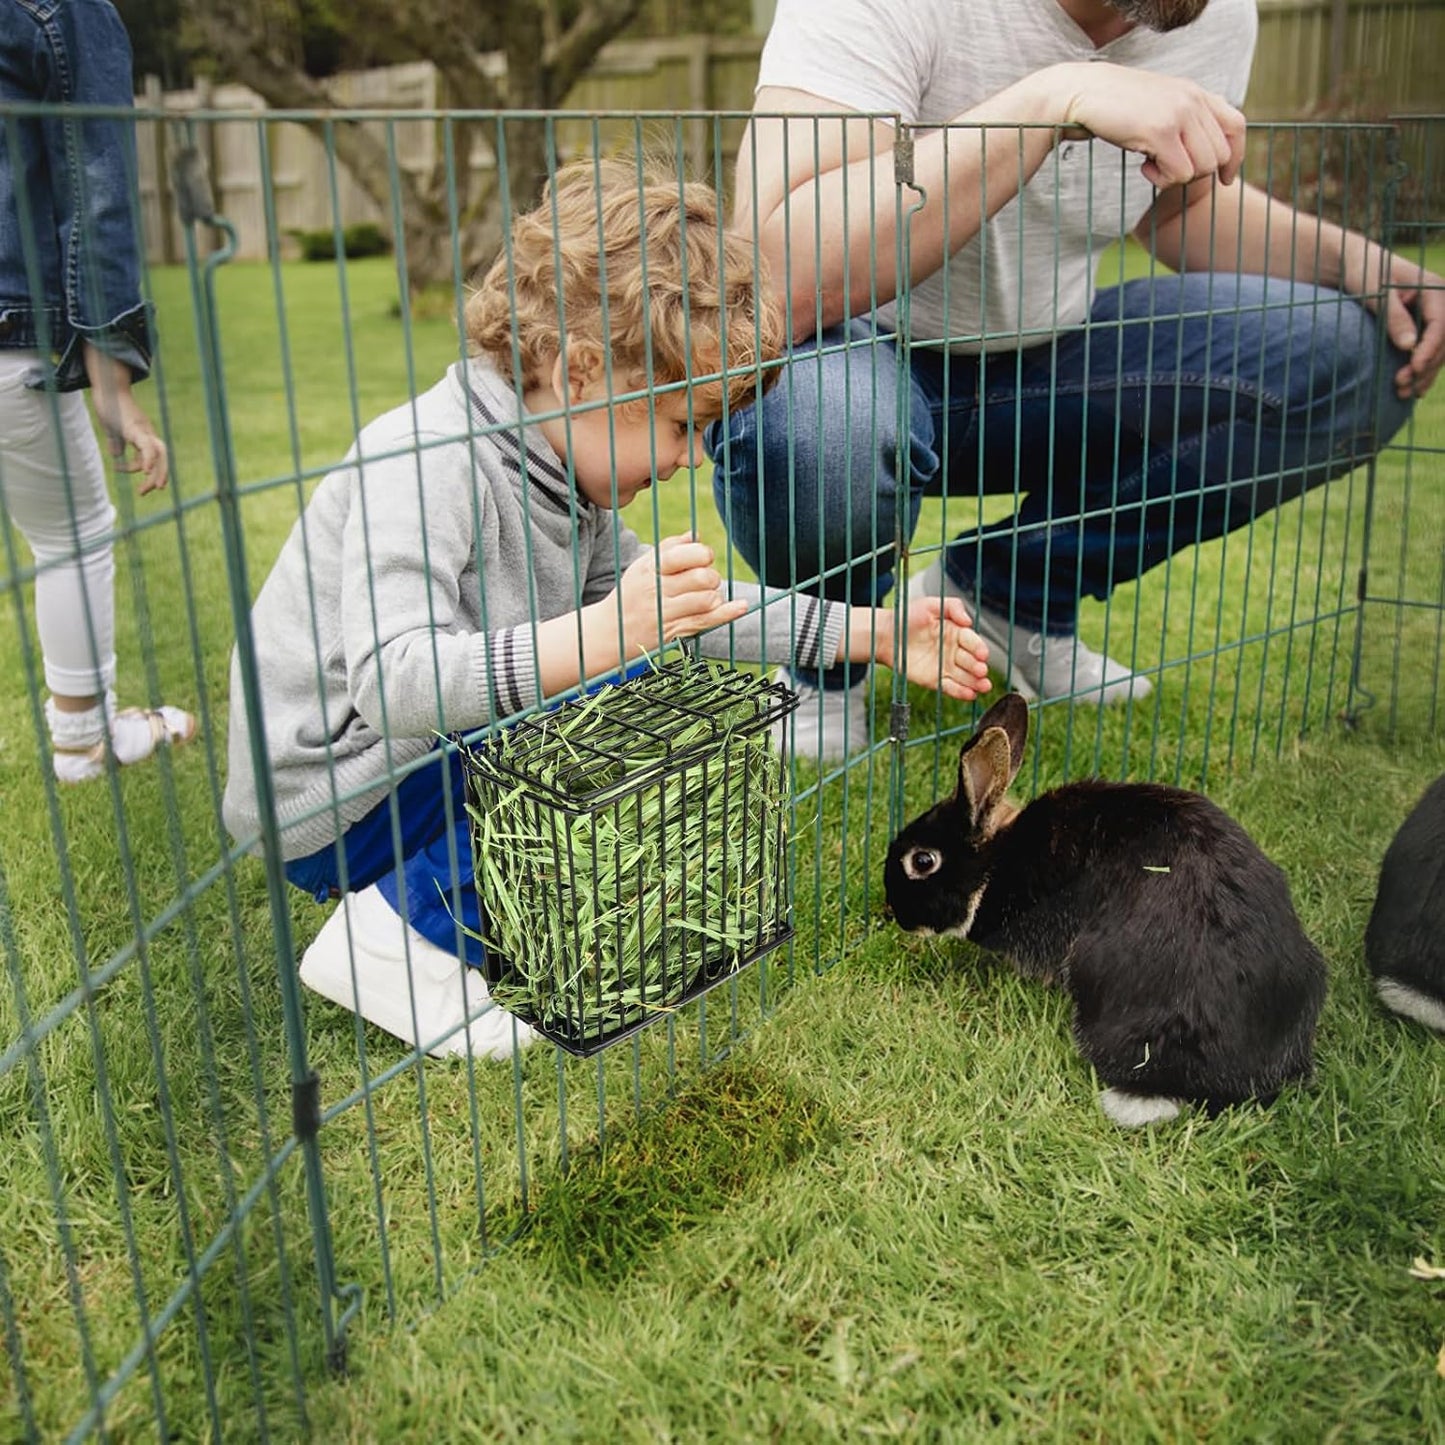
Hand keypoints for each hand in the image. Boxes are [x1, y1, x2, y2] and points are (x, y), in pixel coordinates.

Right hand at [83, 346, 168, 493]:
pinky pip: (147, 446)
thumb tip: (116, 455)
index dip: (146, 470)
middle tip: (148, 492)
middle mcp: (148, 433)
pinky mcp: (134, 427)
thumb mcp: (112, 428)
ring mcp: (143, 429)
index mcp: (144, 435)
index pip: (155, 457)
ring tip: (144, 489)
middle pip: (163, 457)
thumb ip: (116, 441)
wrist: (107, 385)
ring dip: (156, 473)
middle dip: (159, 476)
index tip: (128, 478)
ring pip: (159, 453)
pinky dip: (148, 459)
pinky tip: (144, 470)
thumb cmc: (109, 405)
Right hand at [614, 533, 747, 656]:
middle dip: (711, 576)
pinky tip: (742, 606)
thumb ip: (667, 549)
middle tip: (705, 581)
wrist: (608, 633)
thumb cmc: (630, 596)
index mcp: (648, 569)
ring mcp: (664, 613)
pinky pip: (706, 621)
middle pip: (700, 577)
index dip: (702, 554)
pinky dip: (728, 613)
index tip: (704, 558)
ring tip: (706, 596)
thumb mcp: (641, 568)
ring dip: (714, 595)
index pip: (683, 554)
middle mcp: (655, 590)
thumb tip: (695, 535)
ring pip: (706, 599)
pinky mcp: (672, 632)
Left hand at [889, 597, 991, 700]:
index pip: (973, 641)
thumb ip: (952, 608)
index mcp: (956, 633)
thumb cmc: (907, 617)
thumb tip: (968, 621)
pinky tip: (970, 694)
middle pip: (971, 661)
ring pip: (965, 677)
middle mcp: (954, 651)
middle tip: (981, 670)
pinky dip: (961, 692)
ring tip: (983, 686)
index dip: (978, 648)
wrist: (885, 635)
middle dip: (978, 666)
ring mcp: (945, 667)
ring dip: (976, 682)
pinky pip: (951, 688)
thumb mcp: (930, 605)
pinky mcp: (935, 680)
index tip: (982, 654)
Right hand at [1052, 62, 1245, 189]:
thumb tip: (1206, 155)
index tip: (1224, 179)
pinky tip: (1143, 166)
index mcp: (1196, 93)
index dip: (1235, 157)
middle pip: (1218, 156)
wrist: (1084, 93)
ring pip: (1202, 168)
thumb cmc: (1117, 107)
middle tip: (1166, 167)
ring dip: (1177, 177)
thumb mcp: (1160, 107)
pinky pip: (1179, 173)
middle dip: (1195, 172)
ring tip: (1152, 164)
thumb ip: (1185, 121)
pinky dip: (1161, 179)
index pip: (1236, 127)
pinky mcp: (1160, 131)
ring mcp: (1179, 115)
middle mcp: (1193, 100)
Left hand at [1376, 257, 1444, 399]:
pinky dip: (1421, 369)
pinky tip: (1412, 388)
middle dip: (1426, 365)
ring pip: (1438, 349)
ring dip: (1425, 372)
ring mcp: (1432, 315)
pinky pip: (1428, 350)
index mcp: (1433, 288)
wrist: (1354, 264)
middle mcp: (1438, 302)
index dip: (1430, 348)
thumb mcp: (1375, 292)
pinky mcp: (1420, 326)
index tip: (1415, 367)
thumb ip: (1393, 317)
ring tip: (1404, 393)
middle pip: (1443, 340)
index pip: (1440, 323)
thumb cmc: (1363, 272)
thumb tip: (1409, 346)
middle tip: (1402, 386)